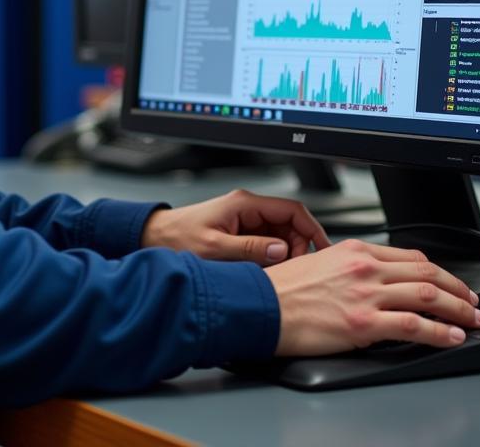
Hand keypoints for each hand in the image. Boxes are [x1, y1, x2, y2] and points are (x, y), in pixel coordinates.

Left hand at [140, 188, 329, 265]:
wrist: (156, 239)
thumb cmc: (178, 239)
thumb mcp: (215, 248)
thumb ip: (250, 249)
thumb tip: (282, 251)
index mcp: (245, 204)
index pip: (292, 209)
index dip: (312, 228)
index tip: (323, 247)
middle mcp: (248, 209)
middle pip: (290, 223)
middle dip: (299, 246)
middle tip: (297, 269)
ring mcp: (246, 221)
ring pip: (281, 235)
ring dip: (287, 254)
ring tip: (282, 274)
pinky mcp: (241, 233)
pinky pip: (268, 244)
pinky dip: (274, 258)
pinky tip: (270, 272)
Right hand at [264, 240, 479, 354]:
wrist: (261, 305)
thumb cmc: (282, 288)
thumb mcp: (319, 263)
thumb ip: (349, 268)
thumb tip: (370, 280)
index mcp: (355, 251)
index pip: (409, 257)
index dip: (438, 271)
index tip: (449, 282)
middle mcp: (365, 267)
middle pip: (427, 273)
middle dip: (457, 289)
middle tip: (473, 303)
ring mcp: (367, 294)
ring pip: (428, 296)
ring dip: (458, 310)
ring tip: (472, 320)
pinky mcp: (364, 323)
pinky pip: (414, 326)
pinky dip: (440, 332)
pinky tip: (452, 337)